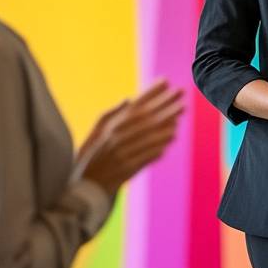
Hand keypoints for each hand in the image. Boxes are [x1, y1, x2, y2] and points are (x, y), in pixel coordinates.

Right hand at [78, 79, 184, 194]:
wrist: (85, 186)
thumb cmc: (92, 156)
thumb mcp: (96, 132)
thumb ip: (111, 114)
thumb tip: (128, 98)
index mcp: (110, 126)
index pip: (134, 105)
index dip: (150, 92)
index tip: (166, 80)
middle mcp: (116, 137)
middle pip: (145, 117)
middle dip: (164, 103)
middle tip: (181, 92)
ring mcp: (122, 153)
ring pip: (148, 135)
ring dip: (166, 122)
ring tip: (180, 111)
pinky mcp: (127, 169)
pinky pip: (147, 154)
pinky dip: (159, 143)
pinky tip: (172, 135)